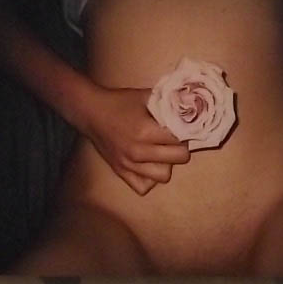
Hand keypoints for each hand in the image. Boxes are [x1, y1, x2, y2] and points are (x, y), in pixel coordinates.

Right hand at [70, 84, 192, 195]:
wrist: (91, 112)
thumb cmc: (120, 102)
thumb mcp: (146, 97)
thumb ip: (169, 102)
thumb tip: (192, 106)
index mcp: (145, 131)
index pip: (180, 138)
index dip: (185, 131)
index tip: (182, 126)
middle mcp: (138, 151)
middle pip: (179, 158)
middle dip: (180, 147)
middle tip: (173, 139)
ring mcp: (128, 164)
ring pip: (164, 175)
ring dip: (167, 164)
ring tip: (161, 152)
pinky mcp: (120, 172)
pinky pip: (143, 186)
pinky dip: (148, 178)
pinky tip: (148, 164)